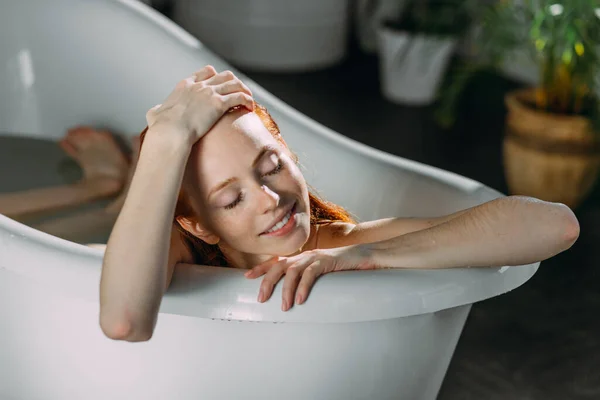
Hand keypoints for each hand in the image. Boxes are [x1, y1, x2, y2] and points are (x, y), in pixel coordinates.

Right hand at [145, 65, 253, 146]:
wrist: (170, 132)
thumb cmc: (162, 127)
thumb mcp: (155, 114)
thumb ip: (157, 110)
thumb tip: (155, 113)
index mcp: (185, 86)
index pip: (206, 72)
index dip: (217, 77)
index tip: (222, 86)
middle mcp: (199, 85)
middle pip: (224, 75)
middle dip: (234, 83)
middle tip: (240, 94)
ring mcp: (210, 92)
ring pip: (235, 83)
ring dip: (244, 90)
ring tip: (249, 100)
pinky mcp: (219, 103)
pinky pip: (240, 96)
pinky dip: (248, 100)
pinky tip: (250, 108)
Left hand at [245, 245, 375, 310]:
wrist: (364, 256)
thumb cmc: (342, 268)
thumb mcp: (321, 274)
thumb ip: (308, 280)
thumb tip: (296, 298)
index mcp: (302, 259)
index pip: (277, 262)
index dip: (261, 268)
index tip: (246, 277)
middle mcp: (305, 256)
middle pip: (279, 266)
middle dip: (267, 281)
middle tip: (261, 298)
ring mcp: (315, 257)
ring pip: (293, 271)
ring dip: (286, 290)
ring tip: (284, 306)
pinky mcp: (327, 261)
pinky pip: (311, 274)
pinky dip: (303, 287)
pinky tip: (300, 300)